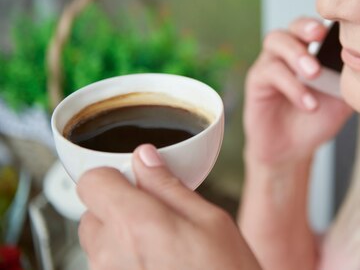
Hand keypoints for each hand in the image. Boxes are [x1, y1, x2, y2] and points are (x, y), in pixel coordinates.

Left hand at [77, 145, 260, 269]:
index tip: (133, 178)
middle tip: (156, 215)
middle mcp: (111, 255)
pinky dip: (126, 262)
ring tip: (162, 247)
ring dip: (120, 238)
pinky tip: (159, 266)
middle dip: (117, 208)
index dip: (111, 175)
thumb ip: (169, 186)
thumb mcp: (210, 220)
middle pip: (91, 214)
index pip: (91, 182)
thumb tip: (145, 158)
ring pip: (98, 244)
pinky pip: (109, 268)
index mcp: (135, 224)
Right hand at [244, 17, 352, 165]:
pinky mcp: (257, 81)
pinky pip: (270, 72)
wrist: (292, 150)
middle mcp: (289, 52)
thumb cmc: (317, 119)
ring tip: (314, 73)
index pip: (316, 26)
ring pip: (276, 41)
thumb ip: (354, 80)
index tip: (340, 26)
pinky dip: (292, 86)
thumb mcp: (343, 99)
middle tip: (320, 37)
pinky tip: (308, 103)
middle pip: (293, 26)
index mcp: (311, 50)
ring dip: (296, 54)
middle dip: (306, 27)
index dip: (326, 21)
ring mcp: (271, 63)